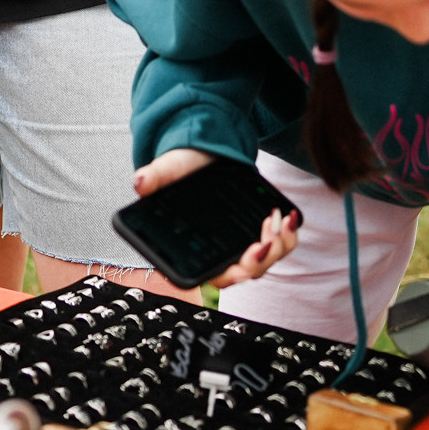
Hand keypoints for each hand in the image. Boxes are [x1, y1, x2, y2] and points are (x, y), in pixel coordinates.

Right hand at [129, 149, 298, 286]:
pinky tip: (288, 215)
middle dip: (258, 262)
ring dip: (277, 246)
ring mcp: (241, 244)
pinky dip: (288, 235)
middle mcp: (218, 253)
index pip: (211, 276)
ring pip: (265, 262)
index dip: (229, 276)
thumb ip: (156, 177)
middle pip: (243, 273)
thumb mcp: (170, 169)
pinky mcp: (259, 232)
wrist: (206, 152)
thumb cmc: (184, 167)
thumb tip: (140, 181)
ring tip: (276, 217)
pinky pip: (278, 245)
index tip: (243, 264)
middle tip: (265, 240)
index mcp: (192, 248)